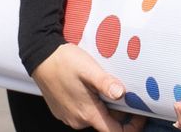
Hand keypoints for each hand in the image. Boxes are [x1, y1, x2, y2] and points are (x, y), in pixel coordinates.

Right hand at [30, 44, 144, 131]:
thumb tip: (121, 93)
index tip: (140, 114)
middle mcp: (77, 120)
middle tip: (127, 92)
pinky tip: (94, 88)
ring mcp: (68, 116)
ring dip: (106, 106)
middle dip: (120, 112)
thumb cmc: (65, 62)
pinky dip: (93, 103)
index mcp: (87, 114)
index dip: (132, 127)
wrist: (40, 57)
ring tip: (110, 86)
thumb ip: (106, 83)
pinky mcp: (63, 111)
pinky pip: (83, 112)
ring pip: (95, 117)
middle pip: (107, 123)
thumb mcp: (90, 69)